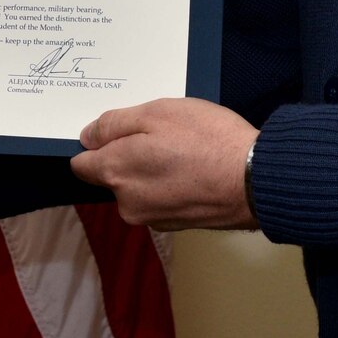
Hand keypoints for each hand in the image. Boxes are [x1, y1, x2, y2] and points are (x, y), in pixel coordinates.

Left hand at [70, 98, 259, 231]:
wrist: (255, 181)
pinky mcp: (176, 224)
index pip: (82, 164)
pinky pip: (161, 198)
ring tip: (183, 148)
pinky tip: (194, 167)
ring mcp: (152, 218)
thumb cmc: (205, 140)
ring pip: (138, 186)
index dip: (96, 144)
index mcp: (116, 173)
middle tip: (161, 132)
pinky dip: (170, 183)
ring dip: (152, 168)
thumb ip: (114, 125)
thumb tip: (87, 137)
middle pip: (113, 175)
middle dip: (128, 154)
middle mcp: (127, 203)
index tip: (118, 129)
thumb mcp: (156, 112)